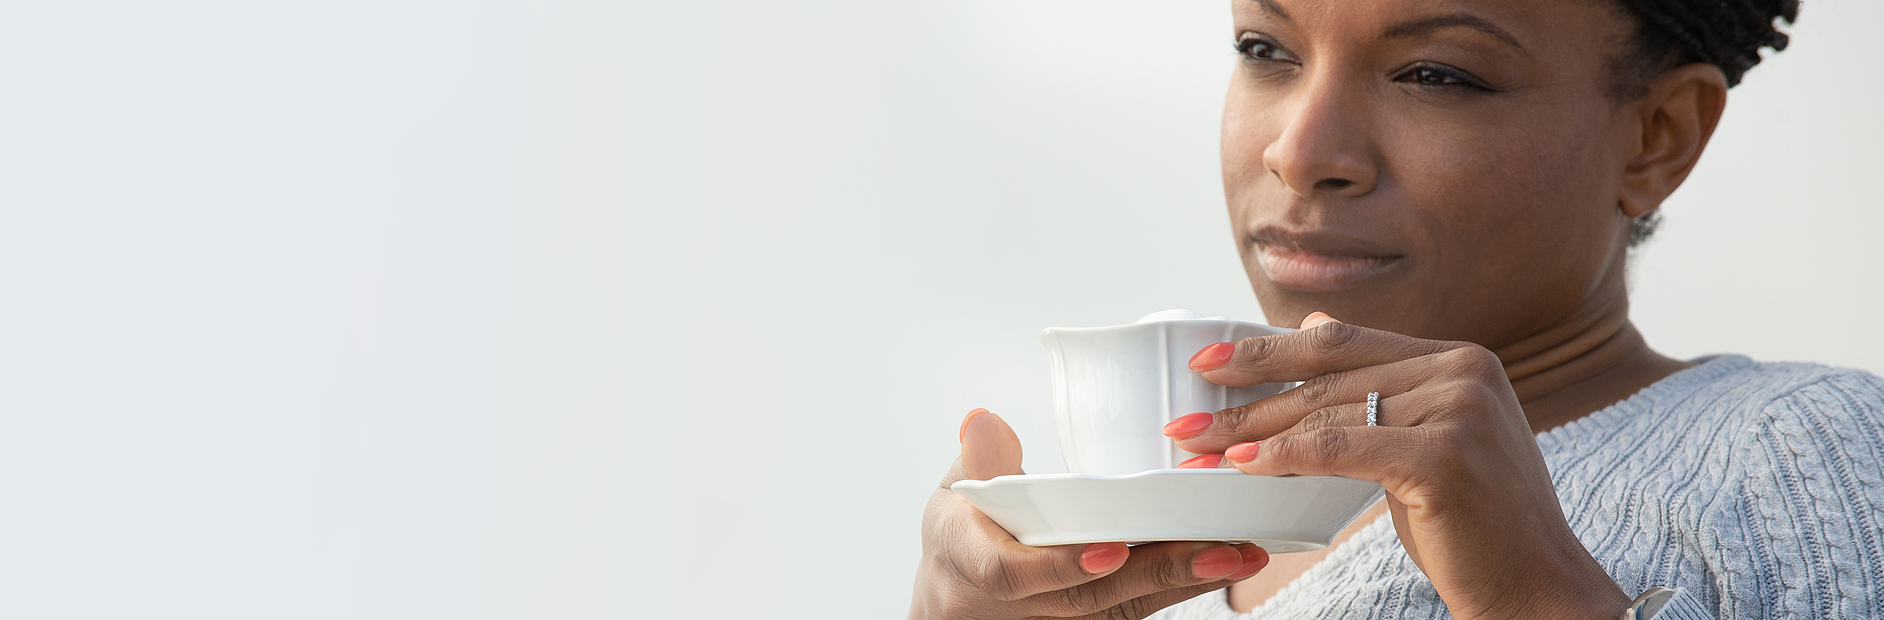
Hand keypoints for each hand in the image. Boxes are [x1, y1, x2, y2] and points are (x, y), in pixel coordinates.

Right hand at [909, 409, 1268, 619]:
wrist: (956, 595)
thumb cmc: (963, 533)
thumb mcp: (955, 489)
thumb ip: (980, 458)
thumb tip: (984, 421)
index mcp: (968, 565)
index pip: (1011, 574)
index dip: (1062, 566)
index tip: (1110, 547)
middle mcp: (1011, 609)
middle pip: (1089, 599)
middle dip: (1157, 572)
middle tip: (1220, 547)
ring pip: (1121, 609)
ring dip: (1183, 581)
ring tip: (1241, 553)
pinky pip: (1134, 611)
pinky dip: (1178, 587)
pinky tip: (1225, 564)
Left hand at [1165, 314, 1629, 619]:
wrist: (1536, 587)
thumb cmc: (1472, 524)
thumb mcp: (1424, 439)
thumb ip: (1379, 386)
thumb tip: (1311, 324)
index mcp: (1459, 359)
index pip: (1345, 341)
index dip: (1269, 349)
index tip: (1208, 361)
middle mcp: (1464, 370)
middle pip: (1328, 374)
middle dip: (1246, 394)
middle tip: (1185, 414)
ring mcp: (1459, 409)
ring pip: (1327, 413)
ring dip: (1251, 433)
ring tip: (1198, 449)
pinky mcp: (1445, 455)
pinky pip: (1340, 450)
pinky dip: (1282, 457)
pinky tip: (1241, 467)